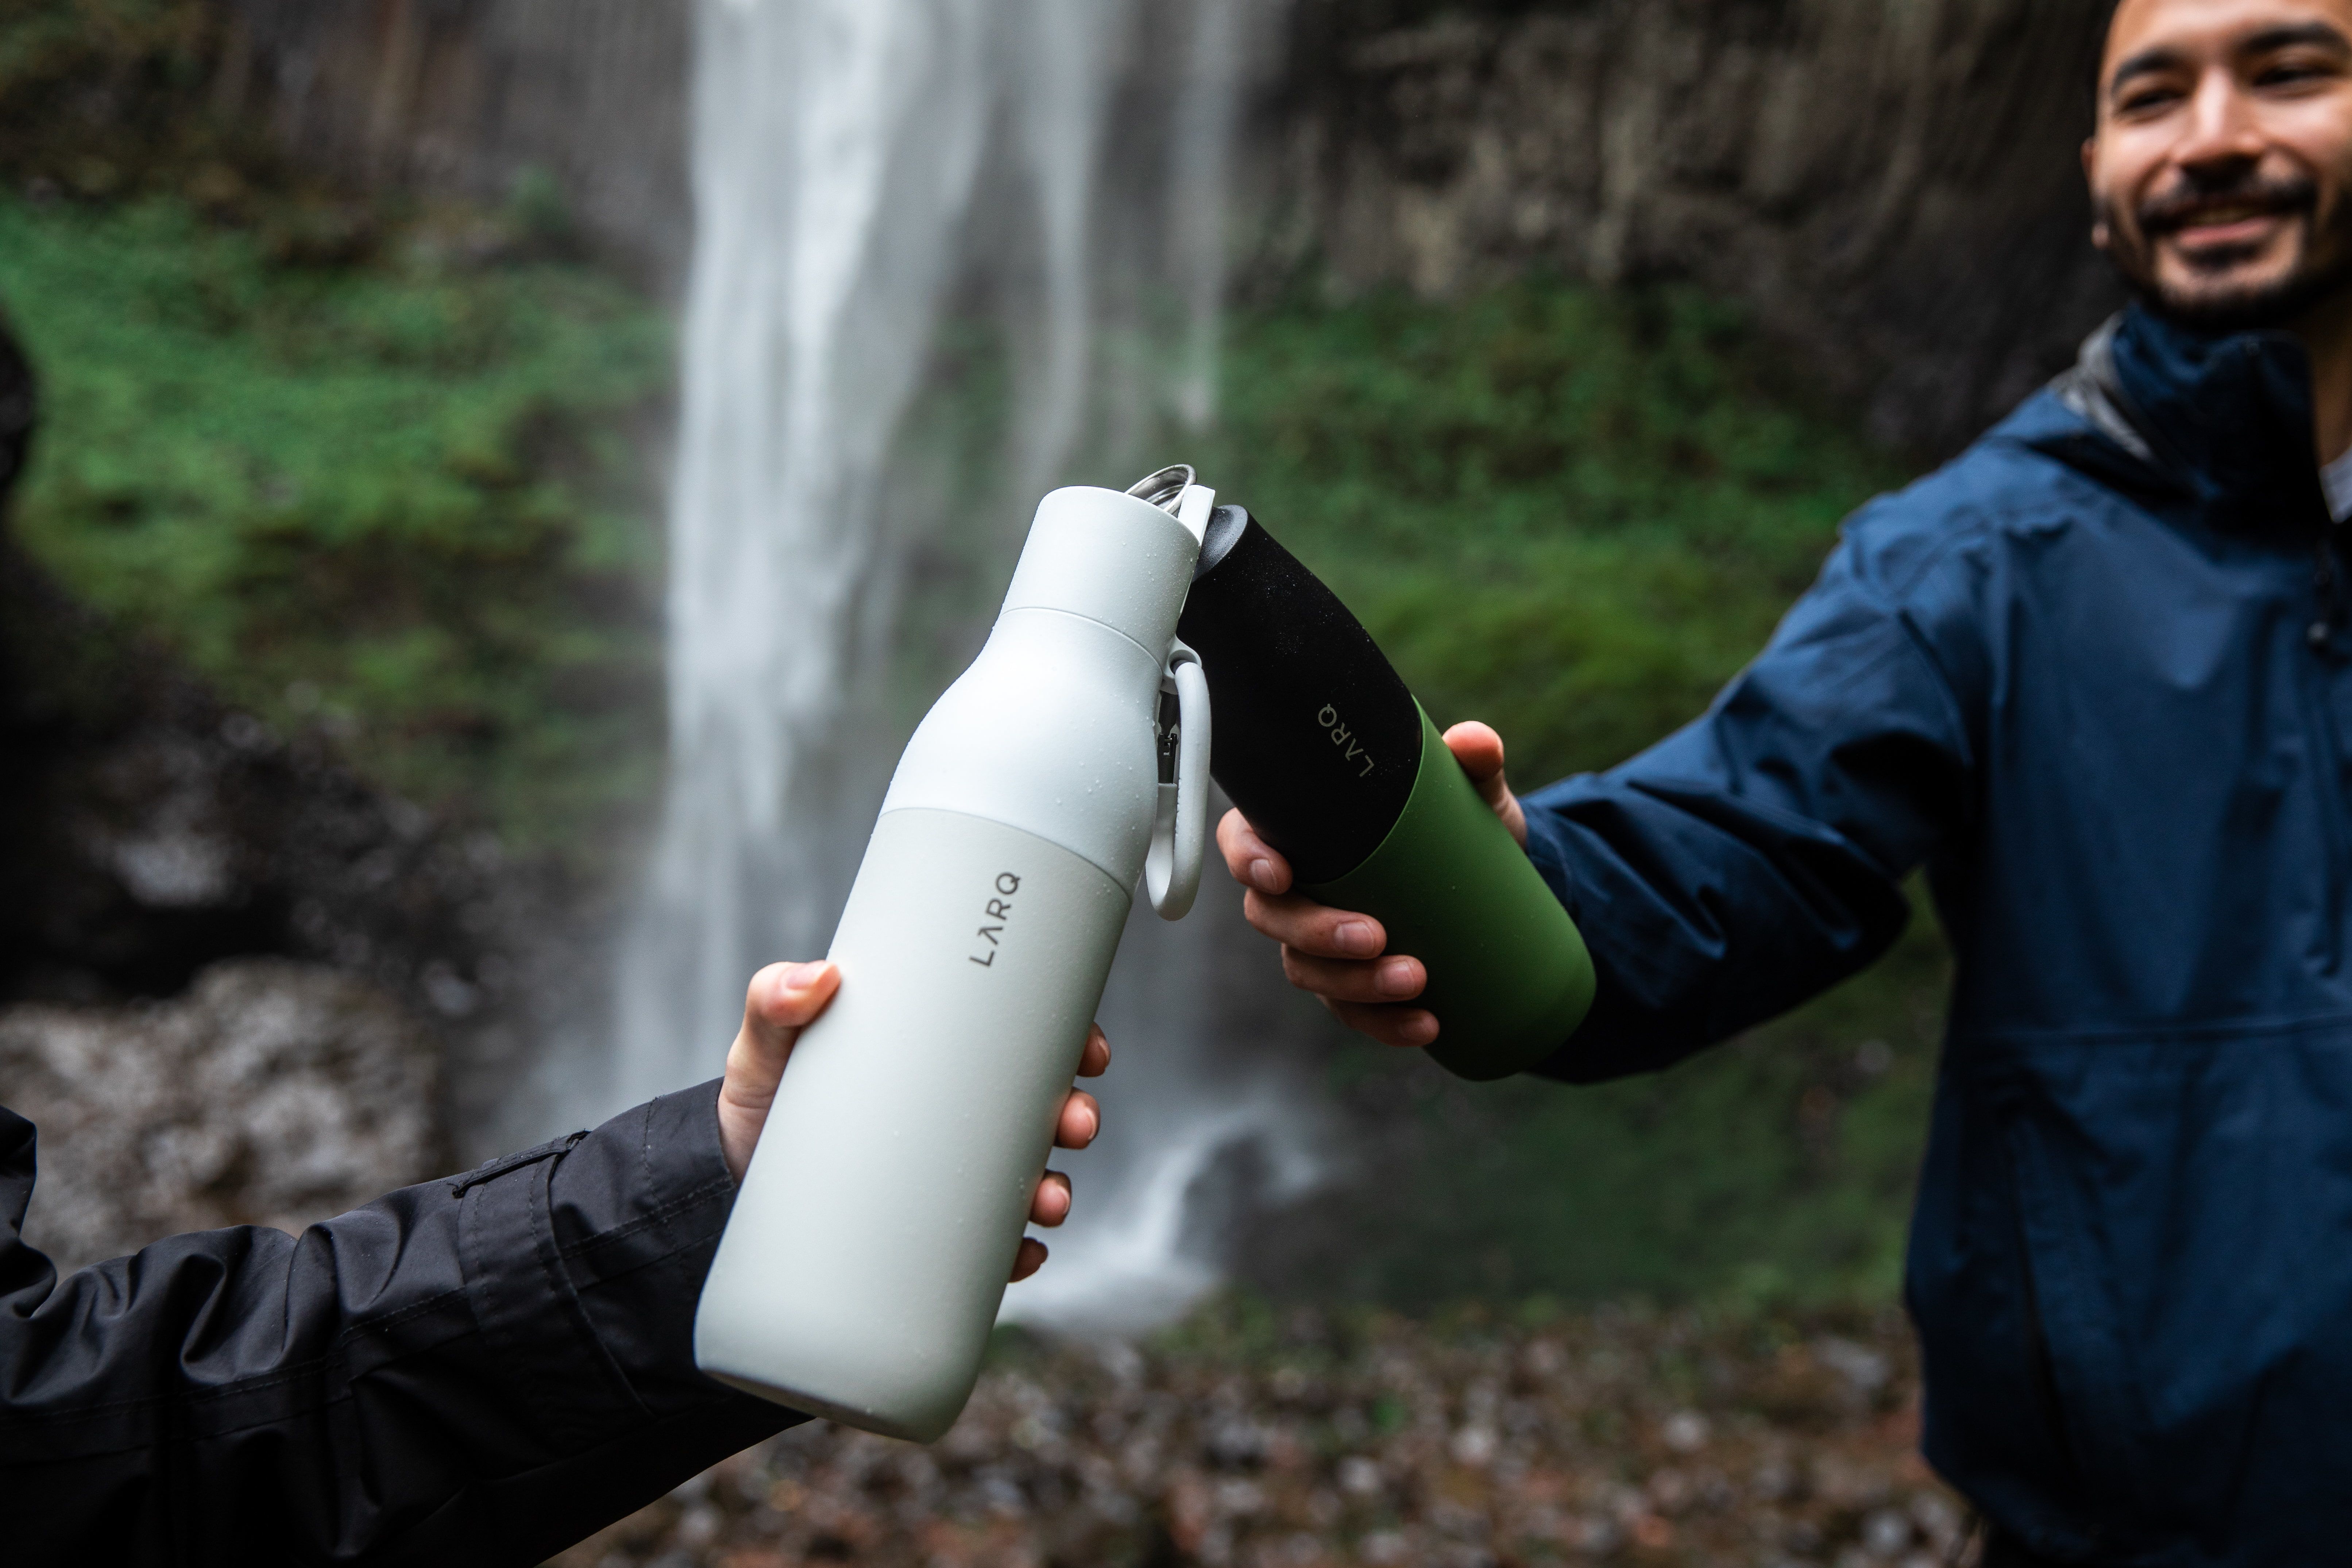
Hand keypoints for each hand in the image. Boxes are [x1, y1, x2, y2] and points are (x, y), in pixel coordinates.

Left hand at [717, 961, 1111, 1283]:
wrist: (725, 1180)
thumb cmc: (762, 1095)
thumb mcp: (766, 1044)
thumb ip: (776, 1000)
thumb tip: (819, 978)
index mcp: (938, 1059)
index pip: (1024, 1043)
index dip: (1073, 1043)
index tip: (1091, 1050)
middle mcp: (954, 1118)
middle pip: (1042, 1112)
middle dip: (1077, 1117)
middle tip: (1074, 1123)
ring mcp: (945, 1177)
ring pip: (1029, 1180)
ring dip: (1058, 1189)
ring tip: (1048, 1200)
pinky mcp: (926, 1234)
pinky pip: (990, 1247)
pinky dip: (1015, 1252)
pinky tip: (1023, 1255)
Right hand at [1217, 720, 1523, 1048]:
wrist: (1496, 889)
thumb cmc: (1459, 827)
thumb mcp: (1471, 793)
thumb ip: (1472, 761)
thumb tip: (1474, 741)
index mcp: (1302, 832)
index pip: (1245, 838)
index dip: (1247, 856)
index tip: (1279, 872)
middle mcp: (1295, 889)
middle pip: (1271, 916)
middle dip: (1317, 933)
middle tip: (1375, 936)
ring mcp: (1317, 942)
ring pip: (1306, 970)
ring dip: (1356, 984)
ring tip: (1416, 980)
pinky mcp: (1349, 984)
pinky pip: (1349, 1011)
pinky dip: (1385, 1022)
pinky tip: (1426, 1023)